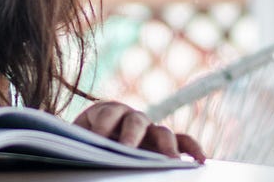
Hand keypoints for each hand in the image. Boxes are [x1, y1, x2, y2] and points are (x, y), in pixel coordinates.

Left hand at [73, 101, 206, 162]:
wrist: (90, 143)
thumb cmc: (83, 144)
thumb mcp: (77, 141)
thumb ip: (78, 143)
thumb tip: (73, 150)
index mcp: (105, 112)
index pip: (107, 113)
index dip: (103, 124)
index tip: (97, 137)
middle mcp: (130, 117)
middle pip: (136, 121)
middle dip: (132, 134)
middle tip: (128, 149)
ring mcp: (150, 129)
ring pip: (163, 132)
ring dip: (167, 145)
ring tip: (171, 160)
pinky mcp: (163, 142)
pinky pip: (182, 142)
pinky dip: (192, 148)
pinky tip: (200, 160)